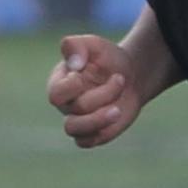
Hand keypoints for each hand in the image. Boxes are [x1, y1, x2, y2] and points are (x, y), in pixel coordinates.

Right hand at [46, 29, 153, 146]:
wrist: (131, 76)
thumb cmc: (107, 59)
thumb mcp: (94, 45)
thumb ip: (77, 46)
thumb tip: (74, 64)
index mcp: (60, 82)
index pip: (56, 93)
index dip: (73, 86)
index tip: (89, 70)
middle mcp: (65, 103)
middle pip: (75, 109)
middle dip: (102, 95)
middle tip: (121, 79)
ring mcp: (77, 119)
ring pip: (74, 130)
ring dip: (99, 120)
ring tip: (118, 110)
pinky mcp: (90, 133)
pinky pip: (86, 142)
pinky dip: (101, 132)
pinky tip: (117, 116)